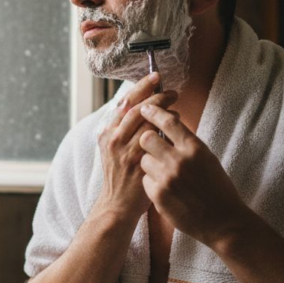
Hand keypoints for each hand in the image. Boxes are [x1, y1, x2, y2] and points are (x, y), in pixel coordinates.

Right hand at [96, 72, 177, 216]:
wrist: (117, 205)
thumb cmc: (121, 177)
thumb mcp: (114, 150)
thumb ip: (124, 130)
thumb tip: (142, 107)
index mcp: (107, 132)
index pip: (124, 102)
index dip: (141, 87)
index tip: (155, 77)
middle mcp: (114, 139)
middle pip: (136, 107)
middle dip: (156, 95)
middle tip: (172, 91)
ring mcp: (126, 151)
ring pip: (146, 121)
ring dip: (164, 110)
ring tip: (176, 106)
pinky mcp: (138, 162)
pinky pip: (155, 139)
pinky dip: (166, 129)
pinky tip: (175, 125)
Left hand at [138, 102, 251, 246]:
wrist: (223, 222)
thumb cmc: (217, 188)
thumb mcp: (207, 158)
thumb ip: (187, 143)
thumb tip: (167, 124)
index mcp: (195, 148)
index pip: (168, 121)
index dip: (154, 111)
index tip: (146, 107)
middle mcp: (179, 161)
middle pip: (146, 138)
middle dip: (147, 139)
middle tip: (152, 145)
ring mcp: (167, 179)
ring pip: (143, 159)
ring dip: (150, 162)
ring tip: (164, 172)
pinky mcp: (158, 195)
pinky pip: (145, 179)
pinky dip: (152, 181)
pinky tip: (166, 188)